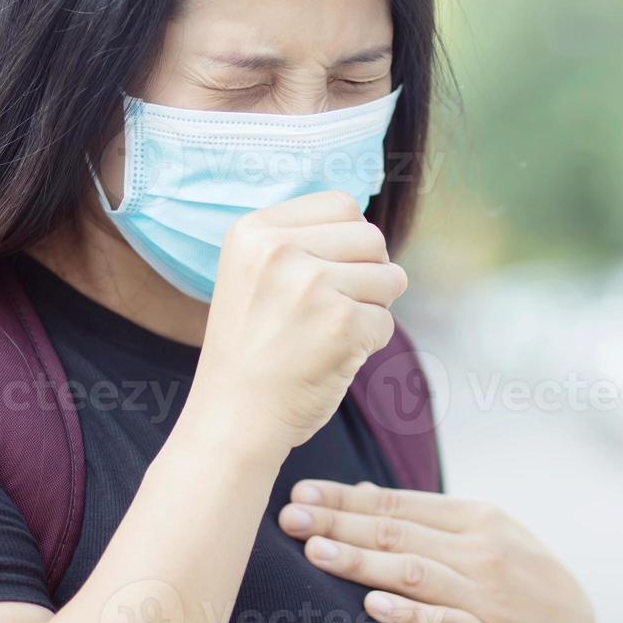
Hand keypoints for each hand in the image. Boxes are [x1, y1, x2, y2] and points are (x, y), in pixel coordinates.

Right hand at [187, 191, 407, 452]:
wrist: (233, 419)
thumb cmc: (252, 350)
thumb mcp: (253, 275)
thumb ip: (301, 242)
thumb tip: (368, 230)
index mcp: (254, 231)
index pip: (340, 203)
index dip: (349, 240)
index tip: (328, 273)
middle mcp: (280, 250)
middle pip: (371, 237)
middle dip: (368, 273)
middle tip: (334, 309)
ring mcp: (312, 286)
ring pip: (389, 277)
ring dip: (373, 307)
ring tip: (331, 332)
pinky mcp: (342, 324)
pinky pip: (386, 321)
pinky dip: (369, 344)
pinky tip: (332, 357)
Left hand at [278, 480, 593, 622]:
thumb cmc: (517, 575)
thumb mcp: (480, 532)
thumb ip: (421, 516)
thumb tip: (360, 493)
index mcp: (472, 517)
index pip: (395, 503)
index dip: (344, 498)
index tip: (300, 493)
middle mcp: (478, 549)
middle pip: (396, 532)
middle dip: (338, 522)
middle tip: (290, 518)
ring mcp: (484, 594)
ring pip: (413, 572)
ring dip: (362, 561)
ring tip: (316, 552)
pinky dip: (407, 614)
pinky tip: (373, 606)